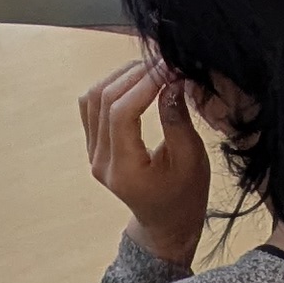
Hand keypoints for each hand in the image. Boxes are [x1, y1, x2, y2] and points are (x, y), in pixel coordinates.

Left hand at [81, 56, 210, 270]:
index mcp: (124, 170)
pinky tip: (136, 78)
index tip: (171, 66)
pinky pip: (91, 106)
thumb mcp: (192, 161)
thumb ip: (178, 121)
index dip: (145, 84)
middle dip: (136, 74)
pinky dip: (111, 85)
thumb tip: (171, 80)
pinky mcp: (93, 144)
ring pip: (92, 98)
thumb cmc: (185, 195)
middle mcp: (100, 160)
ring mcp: (92, 152)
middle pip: (104, 101)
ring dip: (121, 75)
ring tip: (153, 66)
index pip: (122, 114)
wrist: (165, 221)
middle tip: (166, 61)